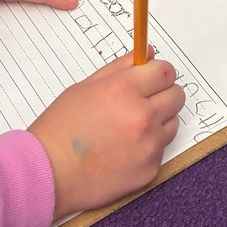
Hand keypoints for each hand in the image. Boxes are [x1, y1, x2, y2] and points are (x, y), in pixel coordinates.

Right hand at [28, 51, 185, 219]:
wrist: (49, 173)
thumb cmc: (60, 130)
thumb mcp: (85, 88)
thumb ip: (119, 68)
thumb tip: (148, 53)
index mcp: (124, 90)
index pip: (165, 70)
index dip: (157, 72)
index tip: (150, 78)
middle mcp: (142, 116)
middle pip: (177, 95)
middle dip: (163, 94)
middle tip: (141, 102)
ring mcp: (149, 145)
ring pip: (172, 123)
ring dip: (158, 122)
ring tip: (127, 129)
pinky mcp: (151, 168)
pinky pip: (161, 149)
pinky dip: (148, 147)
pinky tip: (123, 150)